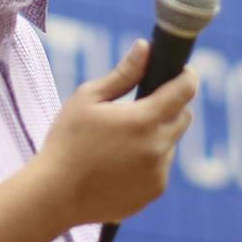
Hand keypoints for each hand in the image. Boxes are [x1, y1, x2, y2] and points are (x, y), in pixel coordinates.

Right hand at [36, 41, 197, 227]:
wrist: (55, 195)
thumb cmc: (67, 141)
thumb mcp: (89, 99)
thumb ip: (123, 73)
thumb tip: (145, 47)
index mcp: (144, 120)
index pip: (185, 91)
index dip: (186, 76)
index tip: (180, 71)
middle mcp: (158, 148)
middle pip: (183, 117)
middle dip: (170, 105)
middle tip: (143, 104)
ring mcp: (157, 173)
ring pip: (170, 143)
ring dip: (157, 135)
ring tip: (122, 139)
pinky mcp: (153, 192)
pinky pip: (160, 168)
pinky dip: (149, 160)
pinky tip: (119, 162)